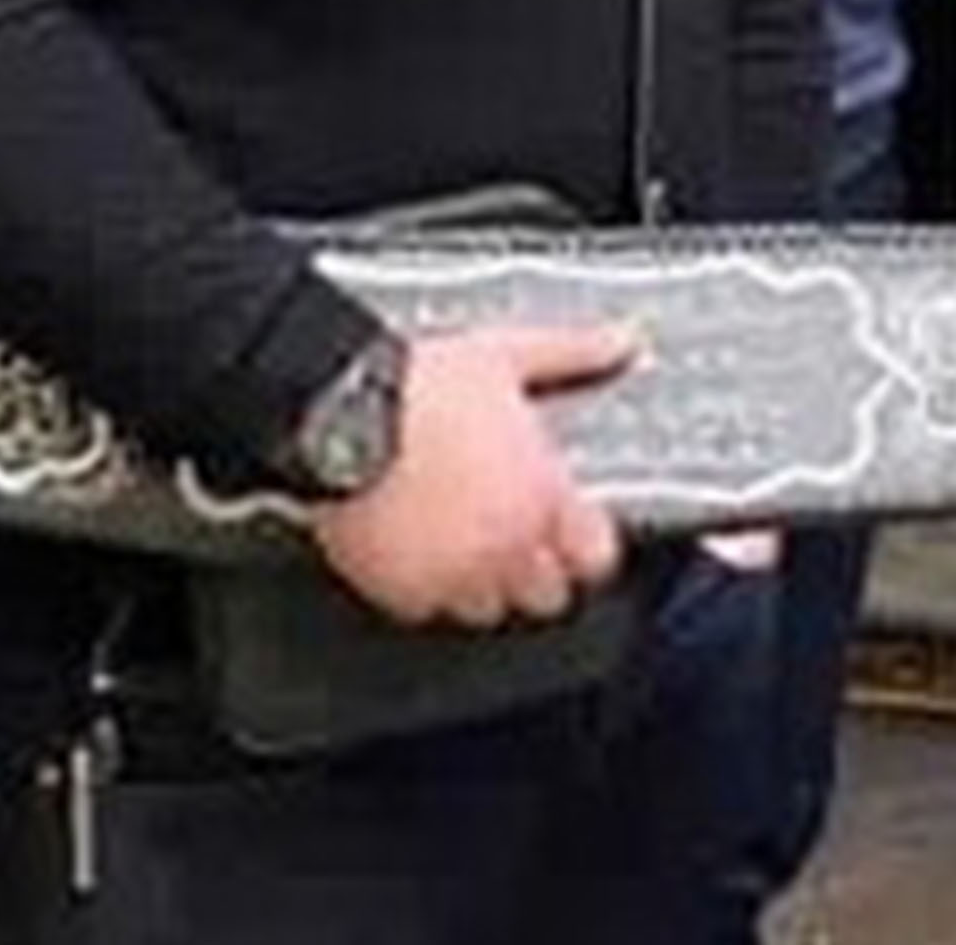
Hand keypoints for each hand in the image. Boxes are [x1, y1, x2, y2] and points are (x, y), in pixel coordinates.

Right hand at [307, 326, 637, 626]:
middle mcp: (504, 546)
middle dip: (538, 571)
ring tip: (466, 546)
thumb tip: (618, 343)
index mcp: (541, 495)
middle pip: (547, 596)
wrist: (337, 413)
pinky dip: (426, 591)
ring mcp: (452, 575)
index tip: (576, 534)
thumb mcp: (509, 355)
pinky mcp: (399, 590)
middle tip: (518, 537)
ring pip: (488, 611)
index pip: (595, 558)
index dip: (587, 547)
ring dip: (484, 585)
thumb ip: (572, 353)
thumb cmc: (417, 388)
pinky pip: (426, 611)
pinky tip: (419, 554)